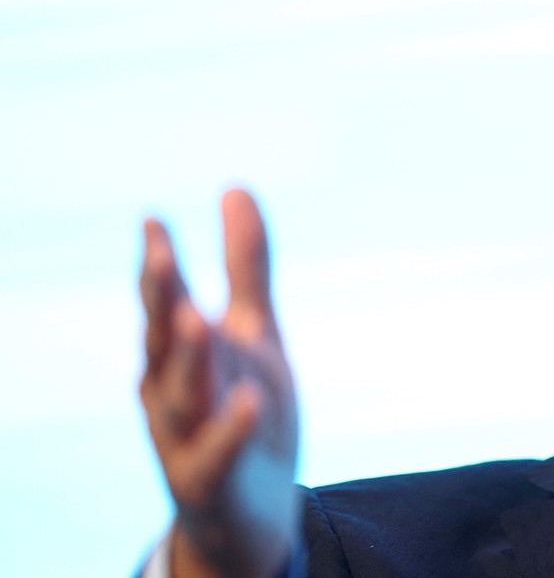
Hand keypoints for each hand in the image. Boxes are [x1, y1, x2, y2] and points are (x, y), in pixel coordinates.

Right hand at [139, 189, 298, 576]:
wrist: (247, 511)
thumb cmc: (244, 410)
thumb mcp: (254, 333)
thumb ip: (245, 267)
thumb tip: (235, 186)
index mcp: (181, 352)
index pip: (167, 302)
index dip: (161, 265)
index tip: (155, 221)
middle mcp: (173, 391)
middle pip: (162, 340)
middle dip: (159, 299)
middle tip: (158, 253)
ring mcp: (187, 436)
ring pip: (182, 394)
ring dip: (188, 357)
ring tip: (198, 315)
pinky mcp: (209, 480)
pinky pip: (215, 453)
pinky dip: (228, 427)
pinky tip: (249, 399)